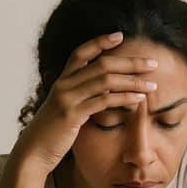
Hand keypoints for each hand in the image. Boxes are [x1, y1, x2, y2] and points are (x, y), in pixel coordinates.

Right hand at [12, 31, 157, 174]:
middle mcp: (64, 85)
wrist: (33, 152)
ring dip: (132, 81)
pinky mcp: (72, 114)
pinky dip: (124, 98)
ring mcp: (67, 98)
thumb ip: (82, 97)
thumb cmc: (53, 133)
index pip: (80, 53)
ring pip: (105, 81)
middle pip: (101, 64)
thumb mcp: (66, 109)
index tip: (120, 35)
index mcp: (62, 81)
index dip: (100, 42)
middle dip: (130, 62)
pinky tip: (139, 99)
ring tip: (152, 84)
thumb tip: (105, 90)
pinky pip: (103, 101)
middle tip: (152, 63)